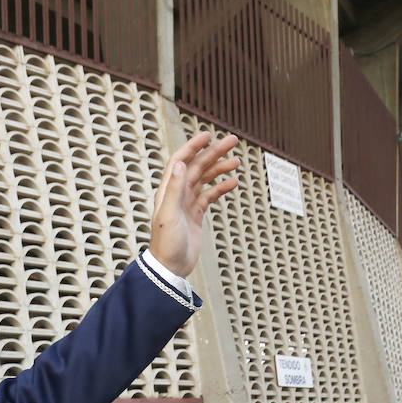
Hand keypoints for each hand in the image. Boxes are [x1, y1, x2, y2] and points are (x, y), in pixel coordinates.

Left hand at [148, 131, 240, 276]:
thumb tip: (180, 164)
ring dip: (219, 168)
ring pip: (205, 179)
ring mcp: (186, 204)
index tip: (207, 134)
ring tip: (236, 161)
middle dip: (213, 153)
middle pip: (196, 167)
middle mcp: (176, 195)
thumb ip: (174, 189)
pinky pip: (209, 195)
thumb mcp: (168, 215)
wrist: (170, 268)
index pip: (180, 161)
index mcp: (167, 192)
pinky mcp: (195, 215)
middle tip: (232, 141)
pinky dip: (221, 187)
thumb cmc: (166, 245)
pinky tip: (233, 182)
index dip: (192, 146)